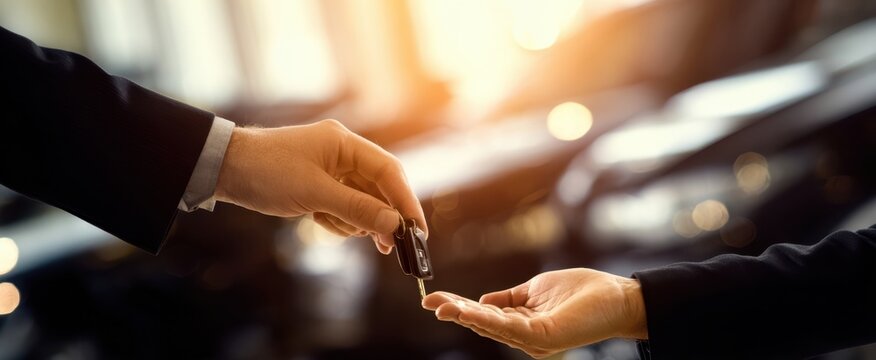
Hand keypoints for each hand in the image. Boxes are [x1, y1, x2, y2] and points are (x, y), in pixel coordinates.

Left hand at [215, 119, 425, 253]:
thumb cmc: (266, 172)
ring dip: (355, 220)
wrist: (224, 169)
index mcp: (345, 143)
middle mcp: (343, 153)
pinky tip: (321, 221)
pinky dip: (339, 219)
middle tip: (391, 246)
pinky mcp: (320, 185)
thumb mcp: (314, 193)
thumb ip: (357, 208)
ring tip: (332, 224)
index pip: (389, 171)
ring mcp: (332, 169)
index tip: (417, 229)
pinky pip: (344, 206)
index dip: (406, 200)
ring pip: (362, 201)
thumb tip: (393, 225)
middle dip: (382, 216)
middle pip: (379, 188)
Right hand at [422, 268, 647, 358]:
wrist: (619, 297)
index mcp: (521, 324)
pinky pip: (511, 328)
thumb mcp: (535, 290)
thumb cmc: (583, 293)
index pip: (485, 314)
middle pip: (483, 323)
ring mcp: (534, 339)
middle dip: (454, 312)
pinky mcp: (545, 335)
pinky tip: (470, 310)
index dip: (459, 306)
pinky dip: (488, 319)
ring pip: (492, 327)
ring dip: (465, 316)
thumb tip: (481, 298)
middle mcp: (525, 336)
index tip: (435, 298)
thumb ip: (509, 297)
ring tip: (441, 307)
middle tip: (428, 303)